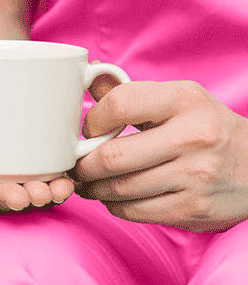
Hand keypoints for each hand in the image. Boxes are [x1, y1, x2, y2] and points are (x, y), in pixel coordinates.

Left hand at [73, 80, 247, 231]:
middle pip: (112, 157)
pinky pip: (134, 211)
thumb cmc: (207, 130)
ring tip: (91, 183)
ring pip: (118, 189)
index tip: (88, 132)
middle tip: (77, 167)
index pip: (119, 104)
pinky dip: (116, 206)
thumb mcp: (179, 100)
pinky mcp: (195, 208)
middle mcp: (194, 137)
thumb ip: (131, 93)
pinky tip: (116, 197)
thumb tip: (90, 73)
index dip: (92, 121)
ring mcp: (197, 175)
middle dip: (83, 166)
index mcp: (186, 100)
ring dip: (94, 189)